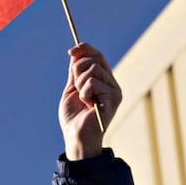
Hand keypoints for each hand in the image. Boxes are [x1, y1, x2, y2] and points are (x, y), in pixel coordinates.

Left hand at [59, 43, 120, 159]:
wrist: (75, 136)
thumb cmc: (73, 117)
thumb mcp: (72, 90)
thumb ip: (75, 73)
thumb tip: (76, 53)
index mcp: (103, 80)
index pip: (98, 56)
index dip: (85, 49)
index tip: (70, 51)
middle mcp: (112, 83)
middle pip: (96, 58)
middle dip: (78, 68)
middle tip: (75, 85)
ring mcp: (114, 90)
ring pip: (93, 68)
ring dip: (80, 83)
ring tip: (83, 99)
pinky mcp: (114, 98)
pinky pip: (93, 82)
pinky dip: (84, 93)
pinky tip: (88, 105)